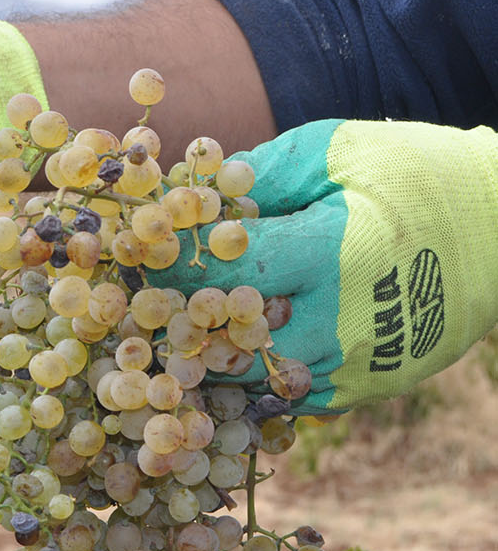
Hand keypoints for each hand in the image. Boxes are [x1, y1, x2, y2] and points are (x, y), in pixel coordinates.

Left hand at [148, 119, 497, 412]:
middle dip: (177, 325)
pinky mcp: (367, 391)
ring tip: (167, 332)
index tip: (133, 257)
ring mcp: (357, 367)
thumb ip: (261, 173)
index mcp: (335, 256)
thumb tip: (188, 195)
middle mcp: (343, 324)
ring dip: (207, 361)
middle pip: (226, 345)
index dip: (171, 270)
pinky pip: (286, 402)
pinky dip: (250, 382)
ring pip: (250, 384)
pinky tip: (223, 355)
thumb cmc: (417, 173)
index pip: (224, 279)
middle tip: (133, 307)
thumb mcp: (340, 149)